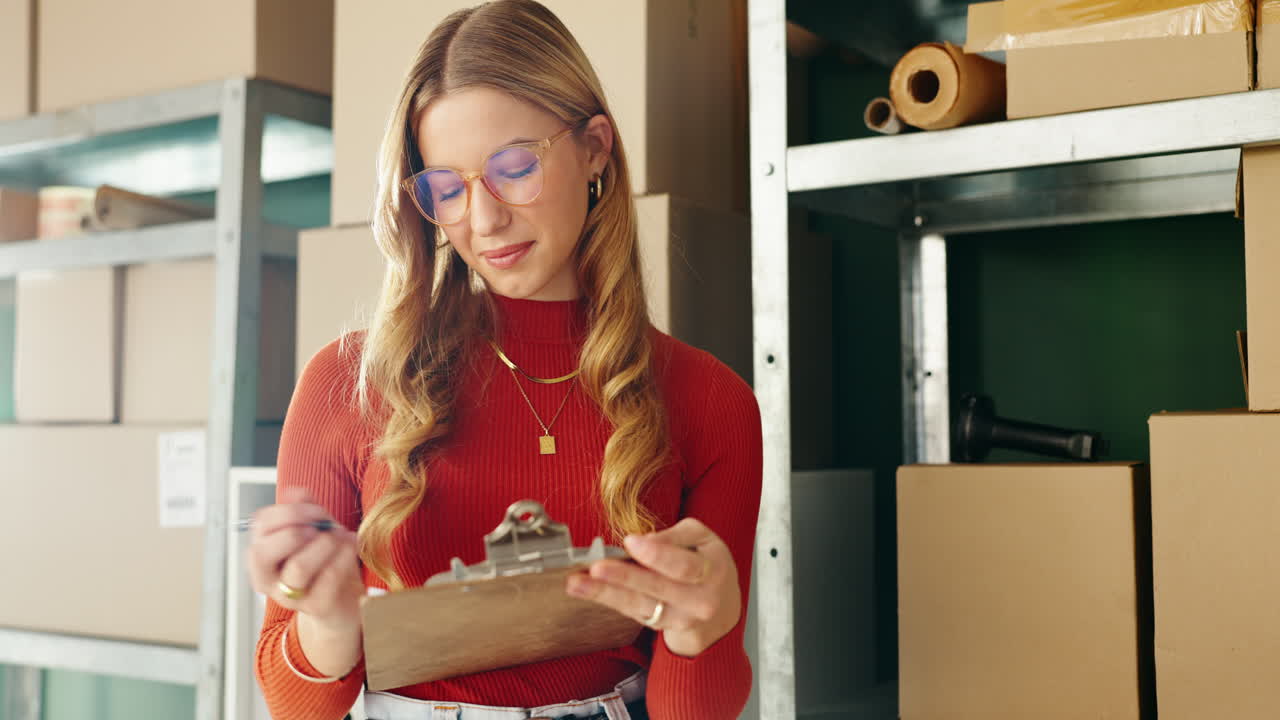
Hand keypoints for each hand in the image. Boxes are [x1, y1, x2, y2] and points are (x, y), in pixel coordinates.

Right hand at [246, 487, 364, 632]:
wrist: (345, 599)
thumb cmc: (325, 562)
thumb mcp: (314, 531)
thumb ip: (304, 510)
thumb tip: (295, 492)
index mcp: (263, 554)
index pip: (260, 526)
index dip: (289, 511)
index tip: (316, 510)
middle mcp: (269, 579)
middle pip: (263, 553)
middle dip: (294, 531)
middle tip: (318, 529)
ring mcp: (290, 597)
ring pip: (298, 567)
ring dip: (324, 544)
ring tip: (340, 535)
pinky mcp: (316, 607)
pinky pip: (328, 579)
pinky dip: (343, 556)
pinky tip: (352, 546)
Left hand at [566, 518, 740, 656]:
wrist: (721, 612)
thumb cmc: (708, 566)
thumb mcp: (703, 540)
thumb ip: (675, 536)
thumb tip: (644, 540)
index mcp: (711, 571)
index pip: (683, 565)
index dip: (657, 554)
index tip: (630, 542)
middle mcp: (698, 600)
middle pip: (658, 588)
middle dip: (624, 577)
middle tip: (596, 567)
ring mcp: (679, 619)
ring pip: (640, 605)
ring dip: (605, 593)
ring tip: (577, 583)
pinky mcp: (661, 627)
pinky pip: (633, 612)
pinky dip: (609, 599)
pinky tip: (587, 589)